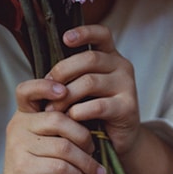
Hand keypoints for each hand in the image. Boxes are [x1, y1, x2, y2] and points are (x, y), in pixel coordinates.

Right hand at [0, 75, 107, 173]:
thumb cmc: (38, 166)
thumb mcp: (46, 140)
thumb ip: (59, 124)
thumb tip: (92, 112)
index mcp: (24, 115)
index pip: (27, 90)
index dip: (46, 86)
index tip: (66, 91)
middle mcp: (18, 126)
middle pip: (58, 119)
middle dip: (83, 135)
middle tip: (95, 150)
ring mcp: (19, 147)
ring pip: (63, 146)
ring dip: (86, 161)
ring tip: (96, 171)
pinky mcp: (24, 168)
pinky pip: (60, 167)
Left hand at [45, 24, 141, 159]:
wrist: (117, 140)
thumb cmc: (93, 111)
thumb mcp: (80, 88)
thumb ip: (69, 77)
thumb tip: (43, 77)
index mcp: (110, 56)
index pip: (101, 34)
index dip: (84, 33)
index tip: (65, 38)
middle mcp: (121, 66)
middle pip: (89, 58)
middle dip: (63, 71)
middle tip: (47, 86)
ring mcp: (127, 85)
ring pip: (90, 81)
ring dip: (66, 95)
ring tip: (53, 108)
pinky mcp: (128, 107)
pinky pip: (98, 105)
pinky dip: (80, 111)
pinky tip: (71, 117)